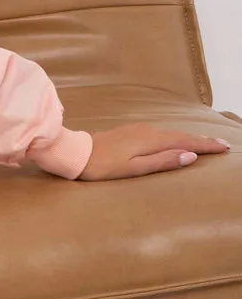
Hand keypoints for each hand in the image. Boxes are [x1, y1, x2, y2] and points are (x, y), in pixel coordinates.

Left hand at [76, 123, 230, 179]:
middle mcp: (147, 131)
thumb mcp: (133, 168)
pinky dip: (174, 137)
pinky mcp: (130, 132)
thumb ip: (161, 162)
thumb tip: (190, 156)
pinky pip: (160, 133)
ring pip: (171, 133)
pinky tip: (175, 141)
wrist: (74, 153)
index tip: (224, 147)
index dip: (206, 145)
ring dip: (189, 138)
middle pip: (181, 136)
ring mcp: (138, 130)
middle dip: (202, 140)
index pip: (185, 142)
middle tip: (222, 144)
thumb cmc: (101, 166)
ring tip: (205, 143)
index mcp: (151, 140)